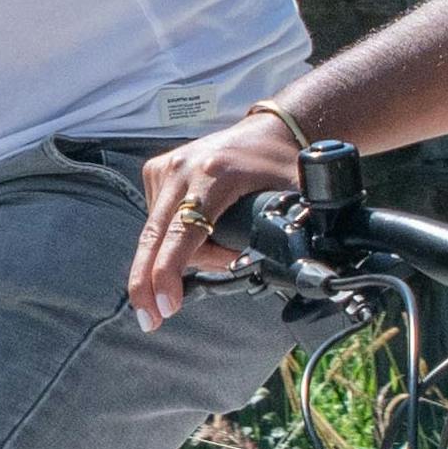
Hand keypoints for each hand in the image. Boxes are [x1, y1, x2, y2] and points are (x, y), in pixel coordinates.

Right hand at [125, 105, 307, 324]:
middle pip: (153, 238)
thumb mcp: (294, 197)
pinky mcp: (156, 170)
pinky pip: (156, 219)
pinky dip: (172, 238)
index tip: (168, 303)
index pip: (184, 233)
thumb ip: (295, 231)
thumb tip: (300, 270)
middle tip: (150, 319)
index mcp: (216, 176)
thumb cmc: (280, 164)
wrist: (267, 130)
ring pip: (158, 234)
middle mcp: (183, 169)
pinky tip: (198, 237)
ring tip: (219, 255)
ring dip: (177, 258)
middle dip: (147, 283)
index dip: (171, 271)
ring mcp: (166, 168)